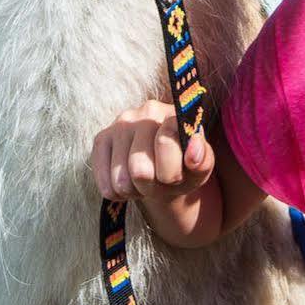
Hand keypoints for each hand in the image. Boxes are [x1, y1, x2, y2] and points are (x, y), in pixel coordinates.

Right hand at [91, 101, 214, 204]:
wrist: (163, 167)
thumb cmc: (184, 166)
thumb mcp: (199, 167)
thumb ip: (202, 159)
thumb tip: (192, 154)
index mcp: (174, 113)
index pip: (165, 144)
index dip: (172, 173)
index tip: (177, 175)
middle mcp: (147, 111)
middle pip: (139, 170)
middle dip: (151, 186)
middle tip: (158, 181)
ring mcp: (121, 123)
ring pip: (120, 180)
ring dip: (134, 191)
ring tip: (144, 181)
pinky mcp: (101, 138)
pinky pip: (105, 184)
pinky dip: (117, 193)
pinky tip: (127, 182)